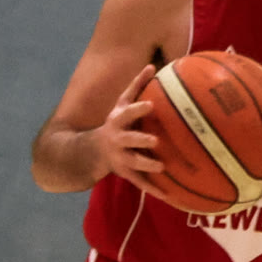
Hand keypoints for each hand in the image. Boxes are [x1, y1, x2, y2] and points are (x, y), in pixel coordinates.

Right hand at [92, 66, 163, 188]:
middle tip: (155, 139)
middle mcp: (117, 138)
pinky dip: (155, 190)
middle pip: (127, 138)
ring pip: (132, 162)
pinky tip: (171, 196)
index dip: (138, 109)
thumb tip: (153, 64)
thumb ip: (136, 86)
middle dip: (139, 138)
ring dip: (145, 163)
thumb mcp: (121, 105)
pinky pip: (141, 183)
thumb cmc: (116, 123)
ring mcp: (119, 157)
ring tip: (161, 166)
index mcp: (117, 120)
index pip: (127, 112)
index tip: (151, 105)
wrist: (90, 151)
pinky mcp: (124, 173)